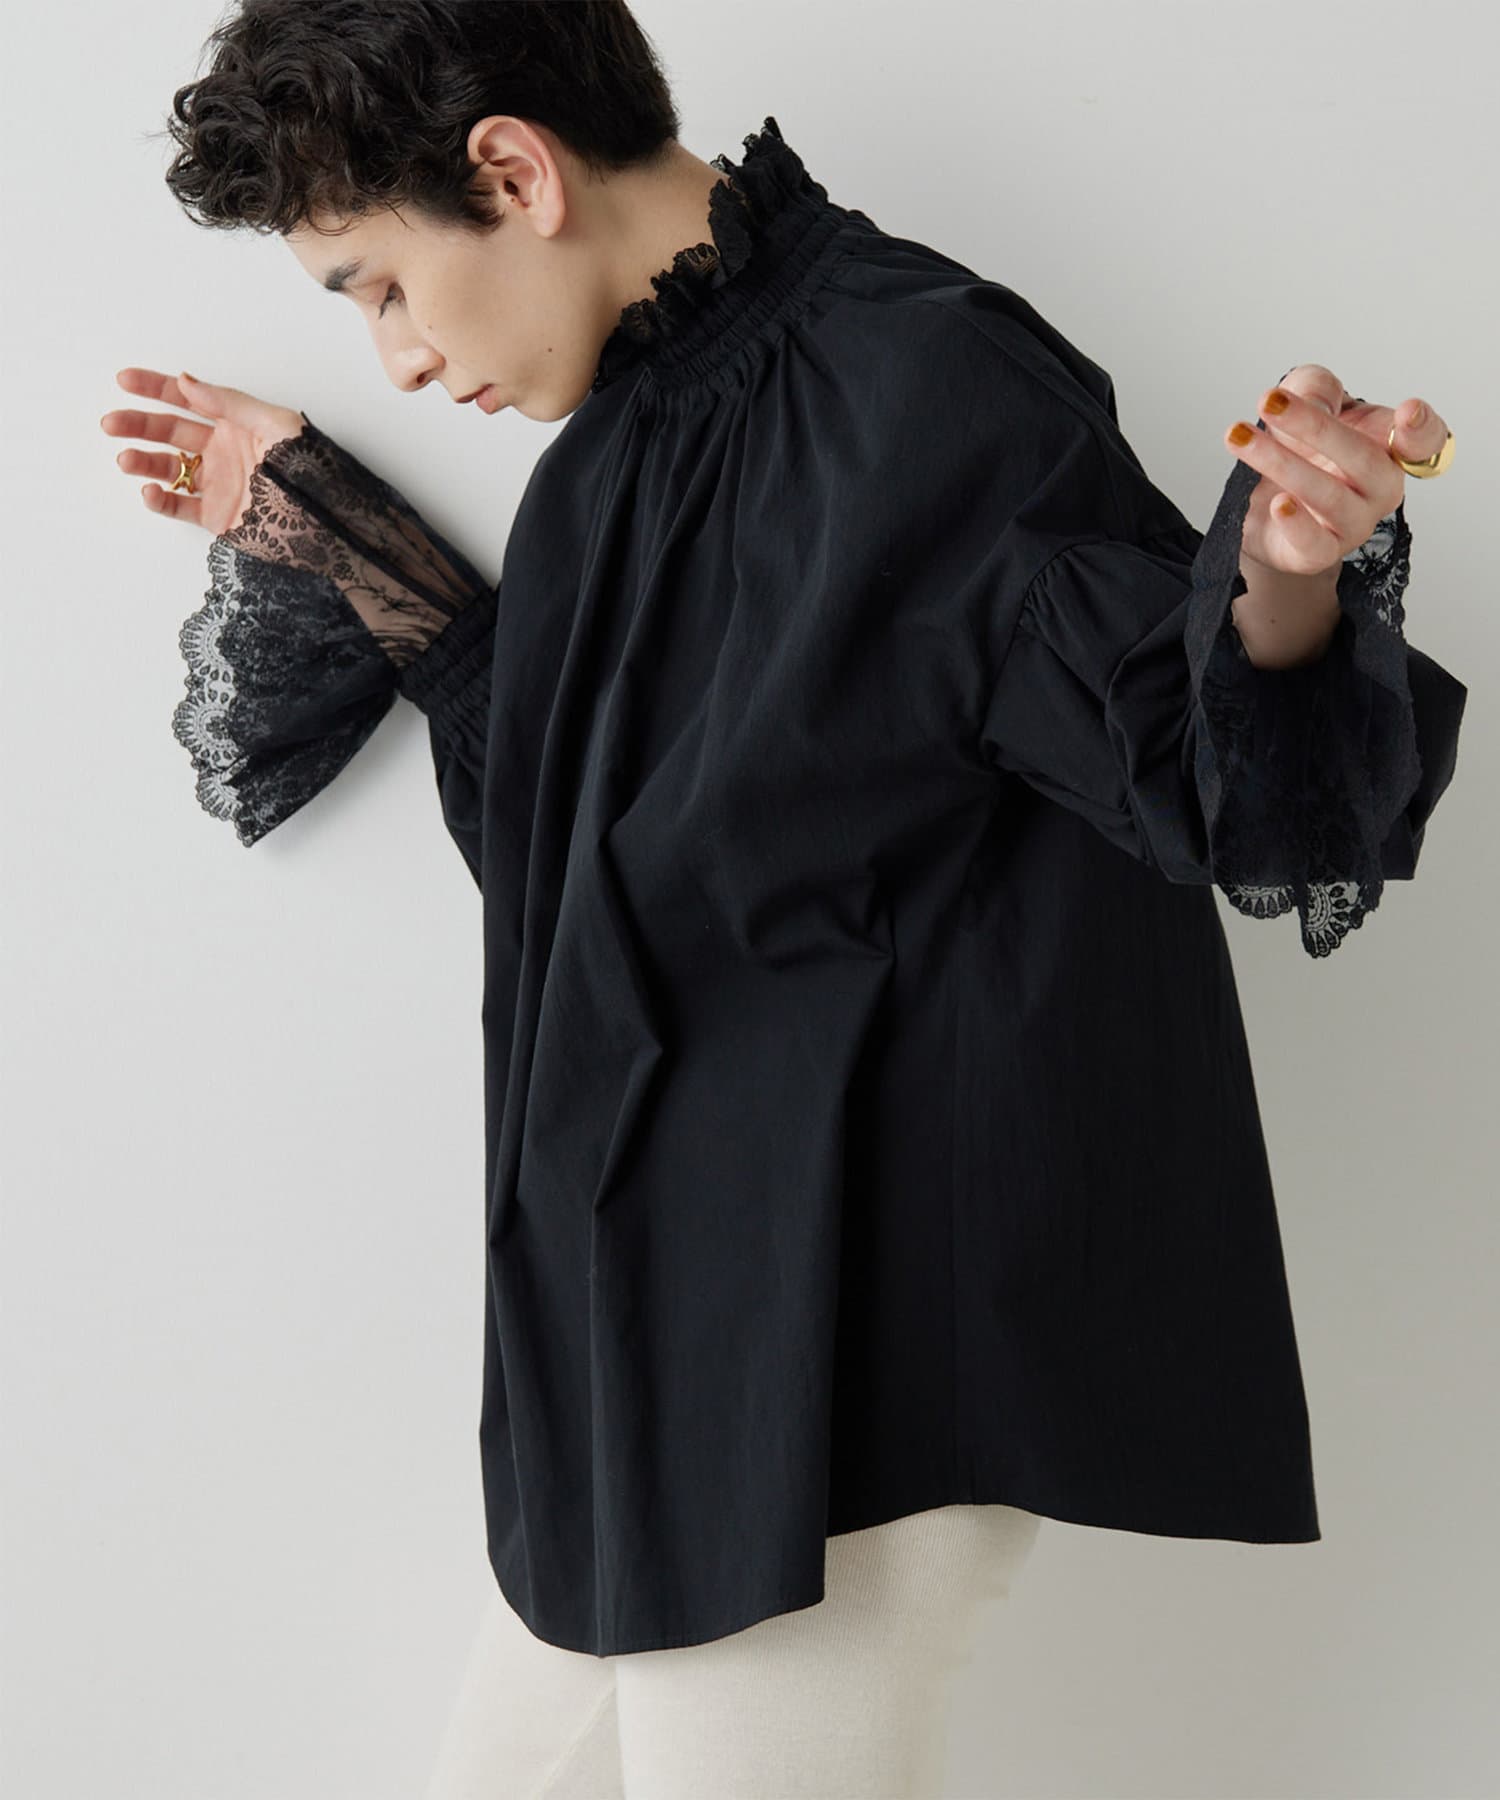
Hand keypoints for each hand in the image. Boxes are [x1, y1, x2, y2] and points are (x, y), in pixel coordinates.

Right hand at [100, 368, 305, 537]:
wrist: (330, 522)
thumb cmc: (311, 466)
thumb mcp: (275, 424)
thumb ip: (230, 403)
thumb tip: (186, 381)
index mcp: (235, 424)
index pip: (188, 399)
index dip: (156, 388)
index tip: (125, 380)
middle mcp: (221, 451)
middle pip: (169, 432)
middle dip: (138, 425)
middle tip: (111, 423)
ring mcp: (217, 484)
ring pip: (168, 469)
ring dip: (143, 462)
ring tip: (125, 459)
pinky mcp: (217, 517)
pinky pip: (180, 507)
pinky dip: (160, 500)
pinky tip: (148, 491)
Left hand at [1223, 363, 1448, 579]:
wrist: (1264, 499)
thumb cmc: (1300, 444)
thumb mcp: (1306, 398)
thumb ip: (1316, 388)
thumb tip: (1310, 403)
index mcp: (1388, 447)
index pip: (1424, 442)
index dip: (1422, 428)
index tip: (1408, 412)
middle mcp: (1379, 488)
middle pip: (1364, 460)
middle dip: (1315, 427)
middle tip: (1269, 403)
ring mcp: (1353, 524)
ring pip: (1328, 495)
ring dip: (1280, 463)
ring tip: (1240, 438)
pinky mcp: (1317, 553)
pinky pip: (1314, 544)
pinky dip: (1296, 524)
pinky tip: (1277, 503)